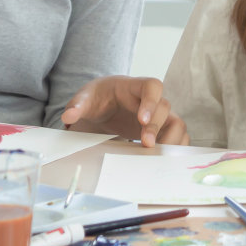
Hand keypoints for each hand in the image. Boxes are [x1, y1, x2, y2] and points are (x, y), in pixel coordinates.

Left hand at [61, 76, 187, 147]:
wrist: (101, 108)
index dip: (151, 102)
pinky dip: (174, 148)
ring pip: (177, 123)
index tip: (141, 119)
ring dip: (171, 139)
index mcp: (133, 86)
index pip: (152, 86)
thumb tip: (69, 116)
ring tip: (158, 155)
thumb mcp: (85, 99)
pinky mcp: (161, 131)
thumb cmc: (96, 99)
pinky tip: (162, 158)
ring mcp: (158, 116)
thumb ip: (77, 105)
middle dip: (157, 127)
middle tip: (145, 144)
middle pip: (165, 107)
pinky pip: (177, 137)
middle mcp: (150, 100)